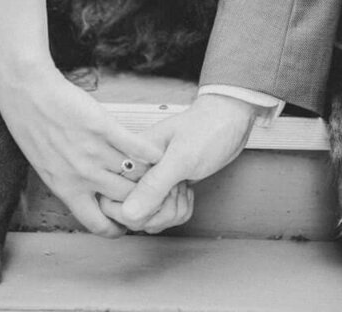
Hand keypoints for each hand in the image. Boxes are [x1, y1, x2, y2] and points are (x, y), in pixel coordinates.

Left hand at [0, 59, 163, 237]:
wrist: (27, 93)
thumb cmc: (31, 126)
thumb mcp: (45, 165)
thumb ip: (68, 183)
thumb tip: (87, 194)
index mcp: (66, 188)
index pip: (98, 223)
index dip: (118, 227)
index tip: (126, 219)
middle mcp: (82, 175)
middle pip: (126, 200)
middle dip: (140, 198)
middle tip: (147, 191)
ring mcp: (94, 152)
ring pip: (136, 175)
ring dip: (149, 174)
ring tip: (154, 171)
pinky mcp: (104, 127)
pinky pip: (137, 147)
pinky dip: (151, 151)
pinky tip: (155, 151)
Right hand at [112, 93, 258, 231]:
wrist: (229, 122)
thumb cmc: (207, 128)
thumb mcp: (182, 158)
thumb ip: (154, 185)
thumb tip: (128, 212)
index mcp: (131, 157)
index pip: (113, 200)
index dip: (138, 208)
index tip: (160, 195)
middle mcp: (137, 171)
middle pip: (131, 215)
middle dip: (161, 210)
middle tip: (176, 188)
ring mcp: (150, 181)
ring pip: (149, 219)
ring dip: (173, 211)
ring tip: (183, 187)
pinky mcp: (164, 188)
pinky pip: (163, 216)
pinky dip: (180, 210)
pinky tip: (186, 192)